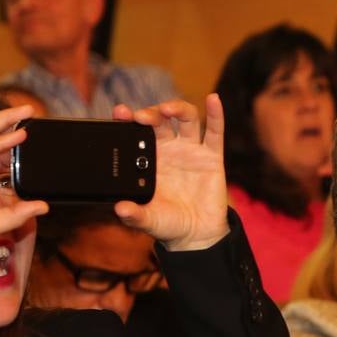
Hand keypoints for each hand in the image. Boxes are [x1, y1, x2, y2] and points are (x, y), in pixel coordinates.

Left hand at [109, 95, 228, 250]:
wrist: (196, 236)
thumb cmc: (168, 224)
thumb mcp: (148, 220)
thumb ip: (134, 214)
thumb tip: (119, 208)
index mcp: (150, 159)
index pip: (138, 132)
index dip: (128, 120)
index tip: (120, 112)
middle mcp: (170, 150)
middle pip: (160, 120)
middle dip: (150, 114)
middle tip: (140, 117)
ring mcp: (191, 150)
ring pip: (185, 119)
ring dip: (177, 108)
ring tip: (168, 110)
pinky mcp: (212, 157)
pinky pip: (215, 132)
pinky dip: (216, 114)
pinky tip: (214, 100)